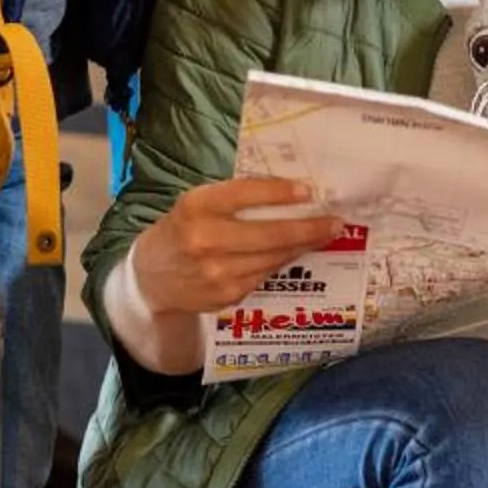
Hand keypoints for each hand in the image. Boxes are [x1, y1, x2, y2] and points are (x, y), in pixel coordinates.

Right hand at [129, 178, 345, 316]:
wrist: (151, 277)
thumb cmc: (181, 230)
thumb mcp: (197, 203)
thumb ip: (233, 198)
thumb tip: (288, 193)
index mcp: (196, 206)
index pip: (245, 193)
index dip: (280, 192)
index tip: (308, 191)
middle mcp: (206, 240)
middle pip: (270, 233)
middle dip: (309, 228)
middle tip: (335, 221)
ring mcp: (217, 272)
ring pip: (273, 257)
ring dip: (303, 246)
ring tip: (323, 234)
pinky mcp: (227, 295)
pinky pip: (265, 275)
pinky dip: (282, 262)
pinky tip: (294, 252)